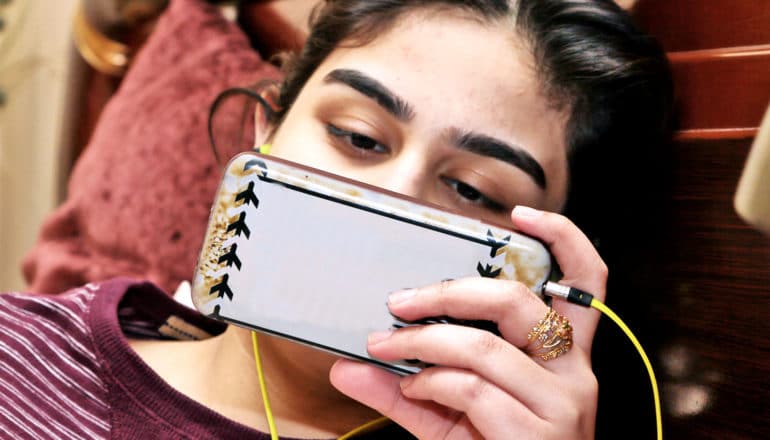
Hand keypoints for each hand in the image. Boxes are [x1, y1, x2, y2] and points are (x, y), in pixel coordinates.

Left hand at [330, 206, 604, 438]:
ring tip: (389, 348)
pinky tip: (415, 389)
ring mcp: (562, 404)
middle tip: (400, 302)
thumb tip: (347, 366)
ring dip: (422, 342)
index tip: (520, 216)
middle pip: (518, 302)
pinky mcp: (541, 434)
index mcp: (564, 355)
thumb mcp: (449, 417)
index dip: (562, 238)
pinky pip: (473, 388)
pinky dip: (431, 382)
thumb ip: (403, 388)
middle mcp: (573, 373)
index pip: (586, 282)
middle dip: (449, 293)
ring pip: (483, 347)